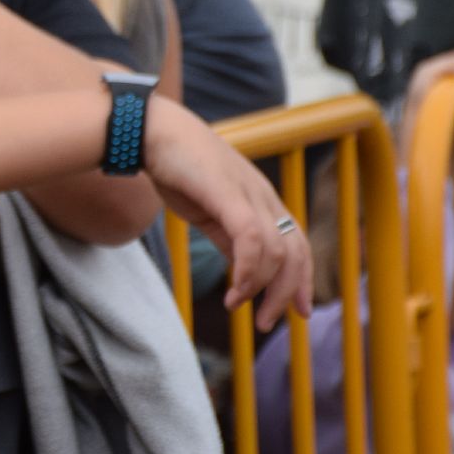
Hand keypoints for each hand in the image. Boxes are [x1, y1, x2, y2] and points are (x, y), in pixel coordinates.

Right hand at [143, 100, 311, 330]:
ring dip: (261, 288)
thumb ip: (228, 235)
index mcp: (260, 198)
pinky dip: (248, 272)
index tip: (299, 311)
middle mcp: (262, 196)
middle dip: (287, 293)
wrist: (151, 130)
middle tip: (267, 322)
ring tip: (238, 306)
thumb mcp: (209, 208)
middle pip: (296, 252)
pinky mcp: (228, 194)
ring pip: (276, 251)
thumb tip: (242, 267)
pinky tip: (234, 291)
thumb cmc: (176, 166)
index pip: (297, 243)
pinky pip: (251, 240)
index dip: (303, 279)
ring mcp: (248, 193)